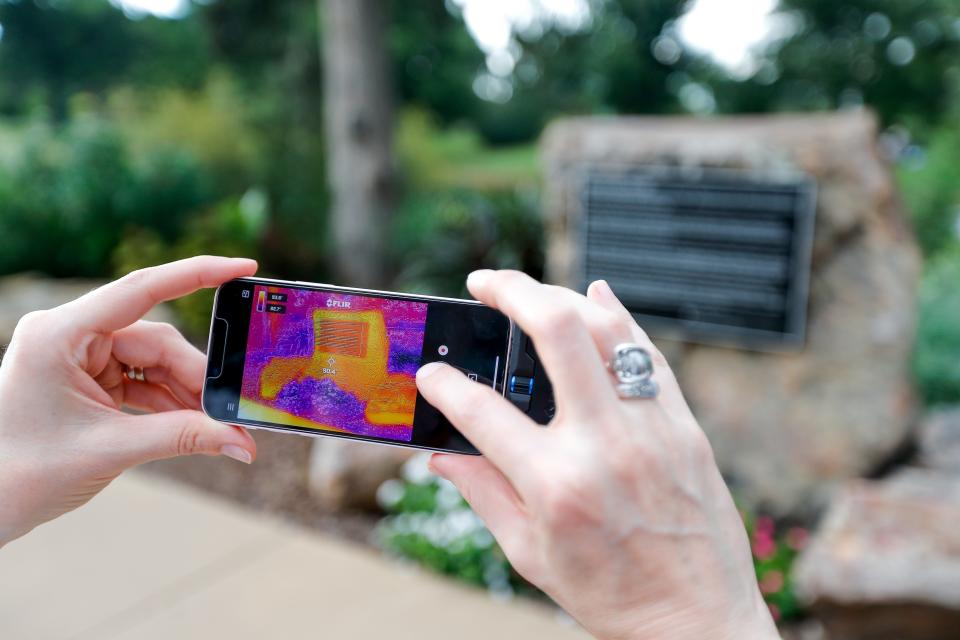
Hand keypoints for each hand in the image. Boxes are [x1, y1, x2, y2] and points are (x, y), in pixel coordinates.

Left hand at [0, 256, 258, 546]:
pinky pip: (142, 379)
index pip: (141, 289)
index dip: (198, 274)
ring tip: (216, 427)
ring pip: (155, 362)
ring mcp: (79, 355)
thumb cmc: (25, 473)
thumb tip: (242, 441)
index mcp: (60, 333)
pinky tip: (193, 426)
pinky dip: (168, 402)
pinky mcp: (88, 377)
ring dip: (186, 394)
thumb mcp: (112, 449)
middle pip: (156, 341)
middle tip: (233, 413)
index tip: (243, 267)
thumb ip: (184, 437)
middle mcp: (70, 334)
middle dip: (196, 377)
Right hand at [416, 271, 777, 639]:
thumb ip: (482, 495)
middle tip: (483, 282)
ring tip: (531, 291)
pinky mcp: (684, 426)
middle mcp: (605, 445)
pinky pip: (649, 354)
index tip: (430, 374)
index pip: (482, 412)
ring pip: (608, 329)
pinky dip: (620, 318)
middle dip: (512, 290)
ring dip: (562, 295)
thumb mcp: (531, 556)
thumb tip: (441, 455)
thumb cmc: (614, 596)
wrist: (700, 619)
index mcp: (555, 485)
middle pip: (556, 333)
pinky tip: (596, 295)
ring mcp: (651, 429)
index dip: (444, 386)